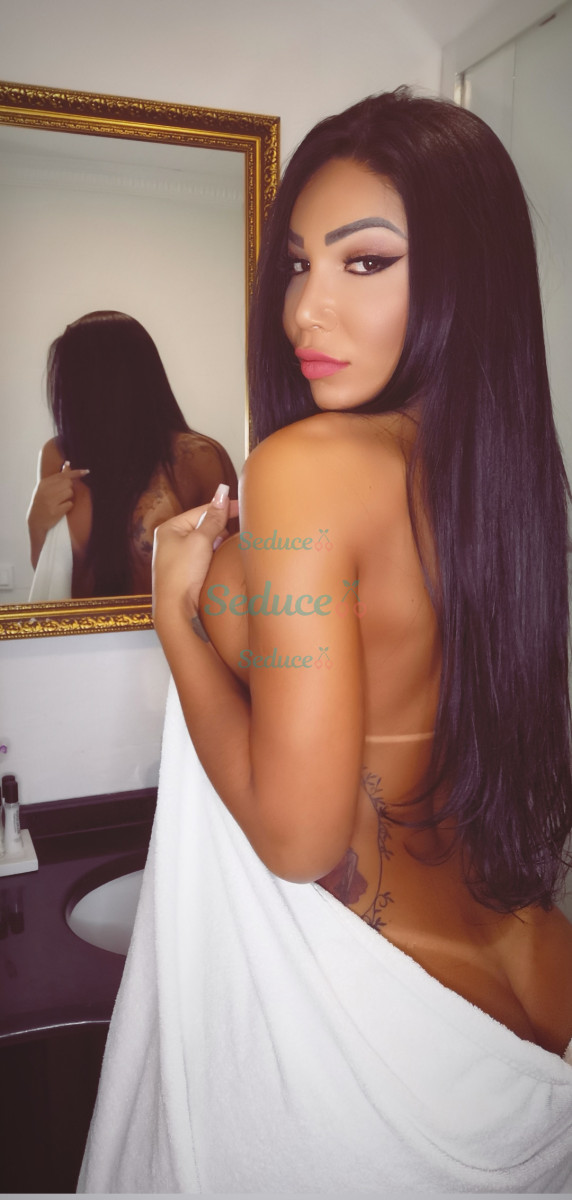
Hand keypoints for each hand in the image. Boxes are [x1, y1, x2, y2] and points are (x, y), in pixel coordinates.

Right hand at [27, 460, 89, 534]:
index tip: (87, 471)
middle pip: (69, 483)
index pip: (63, 475)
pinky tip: (60, 508)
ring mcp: (50, 501)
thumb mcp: (45, 488)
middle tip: (62, 495)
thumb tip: (67, 464)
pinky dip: (68, 506)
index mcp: (44, 483)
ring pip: (70, 492)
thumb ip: (57, 477)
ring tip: (60, 502)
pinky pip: (70, 504)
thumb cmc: (42, 502)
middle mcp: (46, 490)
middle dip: (69, 488)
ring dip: (69, 497)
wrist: (35, 521)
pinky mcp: (55, 511)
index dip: (76, 473)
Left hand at [152, 483, 238, 624]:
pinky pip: (205, 556)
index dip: (223, 508)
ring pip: (206, 542)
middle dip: (221, 528)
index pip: (202, 511)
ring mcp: (177, 557)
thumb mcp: (201, 541)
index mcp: (169, 528)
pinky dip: (215, 556)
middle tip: (237, 532)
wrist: (175, 610)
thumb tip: (222, 492)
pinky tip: (222, 560)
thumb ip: (214, 517)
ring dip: (219, 543)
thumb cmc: (181, 575)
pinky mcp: (185, 572)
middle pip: (204, 526)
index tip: (243, 506)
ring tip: (230, 547)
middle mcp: (171, 541)